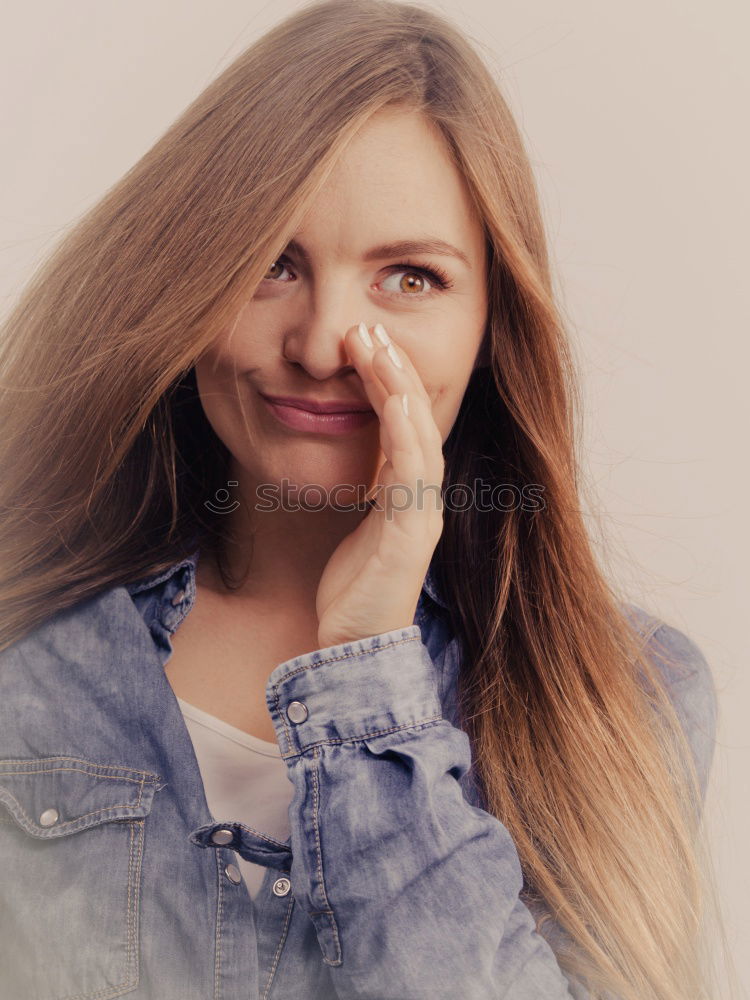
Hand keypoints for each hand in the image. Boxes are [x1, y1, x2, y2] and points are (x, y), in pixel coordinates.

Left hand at [315, 322, 444, 648]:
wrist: (355, 646)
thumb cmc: (354, 587)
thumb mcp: (357, 522)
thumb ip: (364, 484)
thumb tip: (350, 446)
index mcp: (408, 492)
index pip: (405, 424)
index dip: (390, 380)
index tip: (367, 340)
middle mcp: (422, 499)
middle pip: (417, 422)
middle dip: (396, 371)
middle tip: (371, 327)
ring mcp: (420, 517)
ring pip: (419, 440)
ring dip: (401, 391)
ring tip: (379, 348)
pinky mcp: (410, 539)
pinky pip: (413, 478)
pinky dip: (405, 437)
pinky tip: (394, 404)